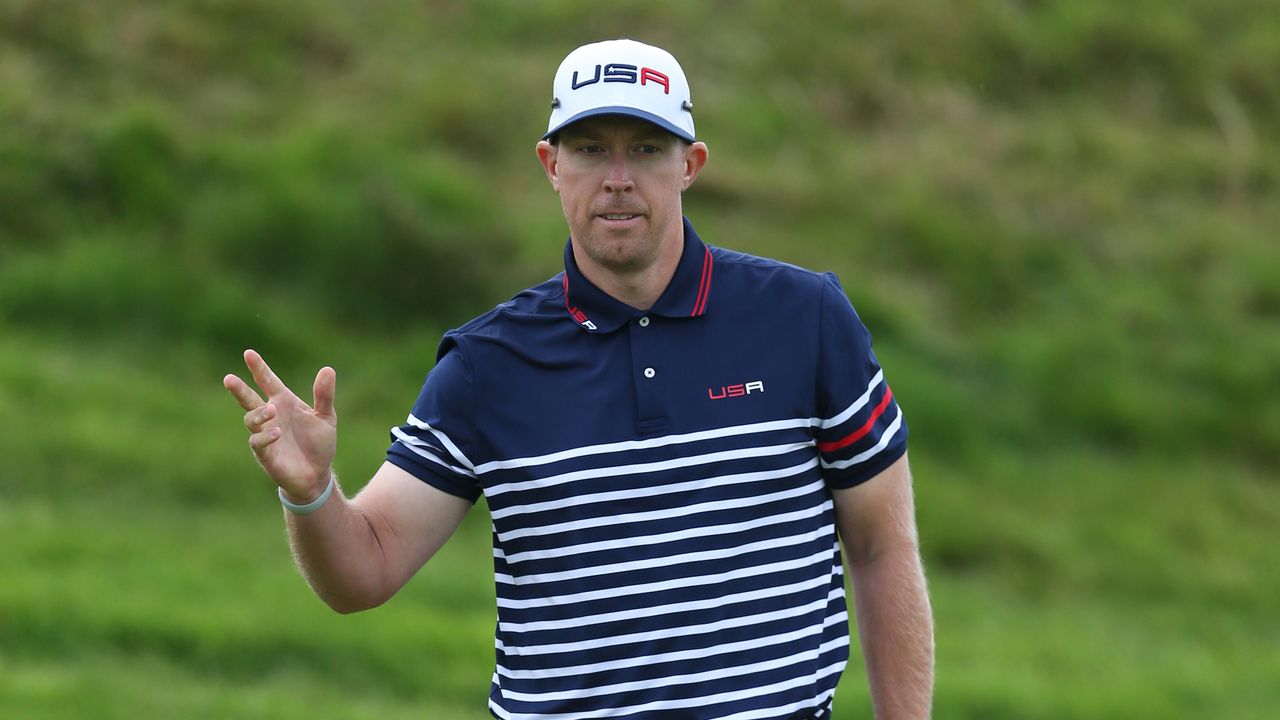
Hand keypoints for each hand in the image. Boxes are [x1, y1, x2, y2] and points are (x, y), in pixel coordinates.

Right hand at [224, 349, 336, 502]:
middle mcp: (271, 416)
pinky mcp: (265, 454)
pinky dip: (265, 436)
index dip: (258, 368)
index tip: (249, 353)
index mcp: (284, 403)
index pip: (268, 381)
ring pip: (250, 420)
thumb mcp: (326, 416)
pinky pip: (258, 443)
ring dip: (258, 414)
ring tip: (271, 410)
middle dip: (239, 389)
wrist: (317, 474)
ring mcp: (265, 435)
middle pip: (249, 400)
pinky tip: (275, 432)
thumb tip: (328, 369)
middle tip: (229, 378)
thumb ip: (324, 395)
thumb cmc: (318, 443)